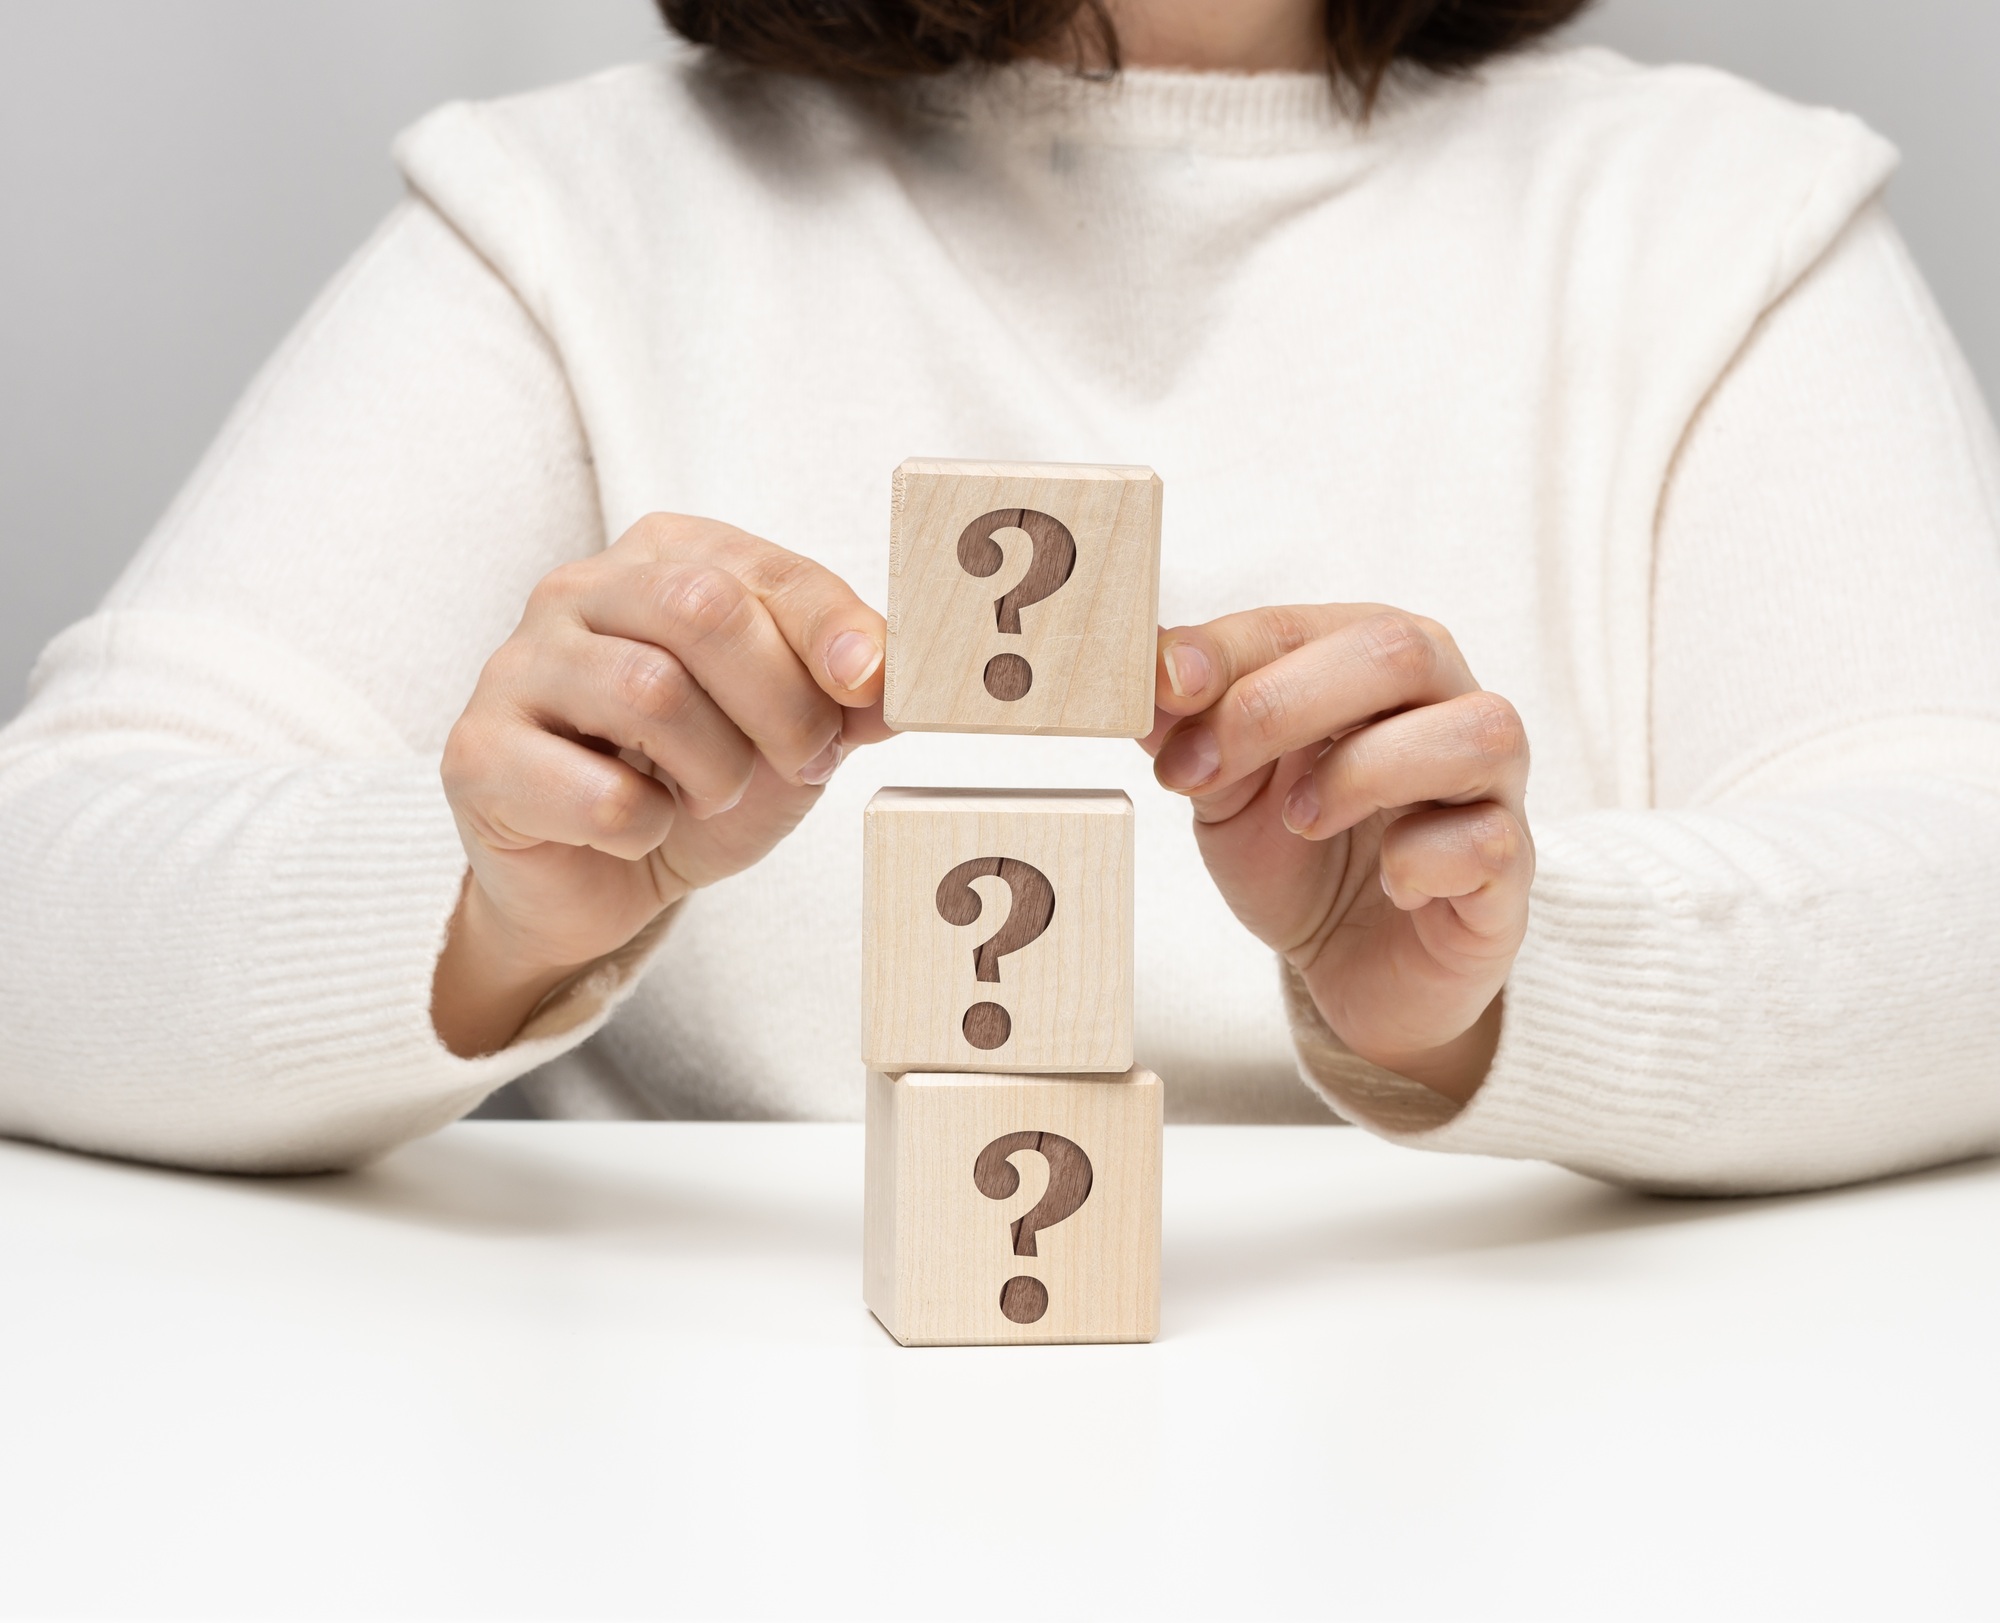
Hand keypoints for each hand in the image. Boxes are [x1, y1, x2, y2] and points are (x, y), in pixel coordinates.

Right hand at [434, 513, 888, 1055]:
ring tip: (711, 796)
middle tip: (802, 762)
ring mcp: (517, 667)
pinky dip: (642, 827)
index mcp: (663, 558)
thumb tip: (902, 676)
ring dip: (715, 770)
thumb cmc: (695, 780)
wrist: (599, 879)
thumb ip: (846, 694)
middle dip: (779, 703)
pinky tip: (636, 830)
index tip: (872, 688)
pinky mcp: (478, 754)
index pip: (765, 571)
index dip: (833, 631)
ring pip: (649, 693)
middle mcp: (579, 590)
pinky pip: (594, 791)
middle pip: (702, 610)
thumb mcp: (791, 731)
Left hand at [1145, 606, 1532, 1102]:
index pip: (1301, 623)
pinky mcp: (1511, 869)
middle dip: (1282, 704)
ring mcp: (1493, 785)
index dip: (1226, 654)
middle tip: (1204, 773)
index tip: (1162, 693)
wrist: (1355, 965)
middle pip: (1398, 649)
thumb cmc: (1299, 855)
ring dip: (1365, 772)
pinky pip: (1490, 841)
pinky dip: (1423, 860)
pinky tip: (1389, 883)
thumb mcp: (1224, 789)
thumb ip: (1189, 727)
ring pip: (1473, 731)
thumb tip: (1142, 668)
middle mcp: (1447, 702)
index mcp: (1370, 662)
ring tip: (1303, 821)